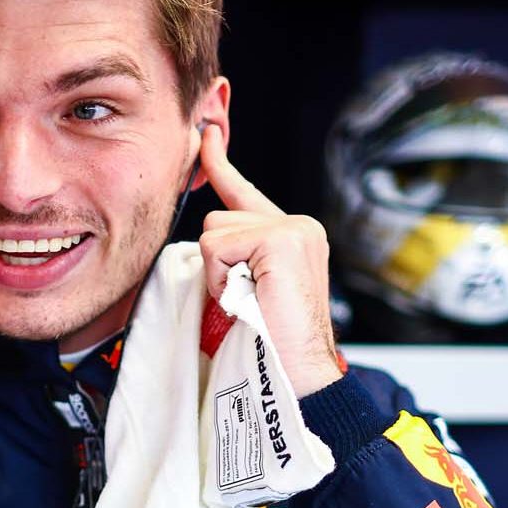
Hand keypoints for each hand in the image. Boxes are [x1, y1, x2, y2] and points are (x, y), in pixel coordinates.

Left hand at [197, 123, 343, 394]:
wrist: (300, 373)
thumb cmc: (273, 342)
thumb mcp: (251, 288)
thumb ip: (237, 258)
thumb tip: (208, 244)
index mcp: (292, 234)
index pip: (244, 192)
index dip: (220, 165)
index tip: (207, 135)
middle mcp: (298, 225)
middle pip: (218, 220)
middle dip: (216, 264)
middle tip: (243, 299)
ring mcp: (293, 229)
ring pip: (215, 232)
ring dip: (219, 274)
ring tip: (249, 301)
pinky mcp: (281, 240)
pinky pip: (219, 247)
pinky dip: (222, 278)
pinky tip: (248, 297)